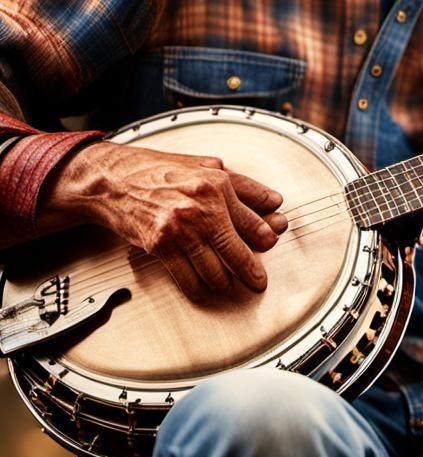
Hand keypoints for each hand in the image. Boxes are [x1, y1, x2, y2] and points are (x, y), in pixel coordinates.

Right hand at [44, 141, 287, 302]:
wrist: (113, 180)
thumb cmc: (158, 170)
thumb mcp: (207, 165)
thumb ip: (242, 185)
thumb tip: (273, 201)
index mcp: (218, 184)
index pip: (253, 218)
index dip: (267, 235)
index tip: (272, 244)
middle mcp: (202, 207)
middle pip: (237, 250)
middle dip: (251, 271)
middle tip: (258, 282)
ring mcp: (180, 228)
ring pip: (213, 269)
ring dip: (224, 281)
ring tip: (228, 283)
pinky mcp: (160, 245)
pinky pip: (186, 277)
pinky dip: (197, 289)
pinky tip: (203, 291)